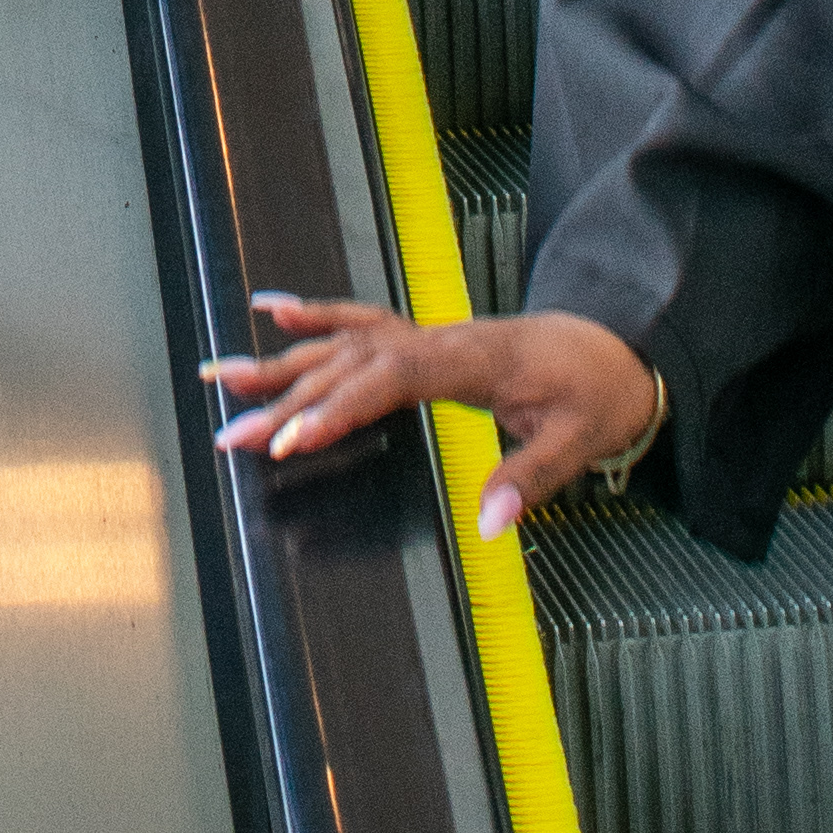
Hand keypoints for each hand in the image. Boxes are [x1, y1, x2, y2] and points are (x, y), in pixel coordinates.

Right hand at [210, 295, 665, 524]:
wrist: (611, 347)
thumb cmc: (593, 394)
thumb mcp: (577, 442)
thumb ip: (529, 480)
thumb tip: (488, 525)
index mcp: (470, 360)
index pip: (388, 378)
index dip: (337, 408)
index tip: (292, 440)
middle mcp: (435, 338)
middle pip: (348, 363)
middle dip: (285, 399)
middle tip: (232, 433)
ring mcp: (424, 333)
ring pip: (342, 342)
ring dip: (280, 360)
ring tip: (221, 378)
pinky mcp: (421, 338)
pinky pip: (358, 320)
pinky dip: (312, 312)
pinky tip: (270, 308)